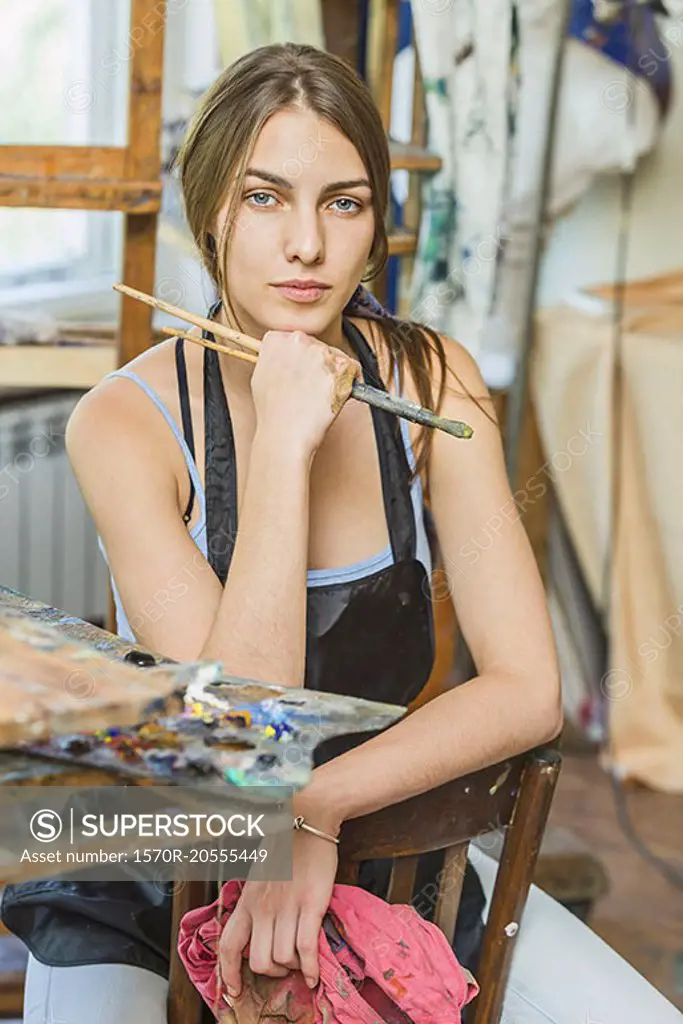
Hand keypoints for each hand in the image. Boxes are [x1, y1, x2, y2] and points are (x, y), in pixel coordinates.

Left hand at [218, 826, 337, 998]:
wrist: (307, 817)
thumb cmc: (285, 844)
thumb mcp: (259, 873)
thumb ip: (256, 900)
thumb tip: (257, 925)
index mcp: (247, 900)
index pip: (229, 945)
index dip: (229, 974)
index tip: (234, 990)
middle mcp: (263, 907)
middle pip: (259, 961)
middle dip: (272, 973)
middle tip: (283, 967)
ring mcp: (287, 907)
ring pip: (283, 959)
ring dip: (293, 967)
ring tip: (301, 960)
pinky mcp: (311, 904)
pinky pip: (307, 947)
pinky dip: (311, 968)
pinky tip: (315, 975)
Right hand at [251, 330, 361, 456]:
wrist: (285, 435)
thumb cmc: (273, 413)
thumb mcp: (261, 376)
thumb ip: (275, 358)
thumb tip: (286, 356)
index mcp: (277, 340)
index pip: (297, 340)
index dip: (302, 358)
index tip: (303, 370)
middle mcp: (299, 341)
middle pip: (318, 346)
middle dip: (320, 364)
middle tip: (313, 387)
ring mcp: (321, 353)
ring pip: (336, 356)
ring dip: (335, 373)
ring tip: (321, 395)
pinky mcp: (341, 368)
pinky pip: (354, 368)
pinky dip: (351, 381)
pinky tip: (337, 394)